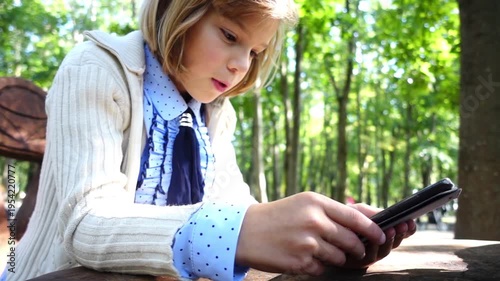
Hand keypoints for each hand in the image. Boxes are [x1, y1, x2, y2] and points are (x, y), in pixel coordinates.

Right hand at [235, 192, 387, 275]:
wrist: (246, 230)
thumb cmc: (279, 215)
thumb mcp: (304, 203)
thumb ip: (333, 211)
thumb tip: (367, 218)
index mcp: (316, 203)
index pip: (355, 217)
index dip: (372, 228)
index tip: (382, 234)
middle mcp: (313, 222)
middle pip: (351, 240)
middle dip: (356, 248)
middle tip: (355, 249)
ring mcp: (307, 243)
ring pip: (339, 257)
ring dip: (335, 258)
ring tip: (318, 249)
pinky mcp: (300, 262)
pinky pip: (322, 269)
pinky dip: (317, 265)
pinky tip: (302, 256)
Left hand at [343, 203, 416, 267]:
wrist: (323, 228)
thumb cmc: (342, 219)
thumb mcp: (357, 212)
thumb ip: (371, 212)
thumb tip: (387, 213)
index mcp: (380, 235)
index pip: (398, 234)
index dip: (407, 230)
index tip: (412, 222)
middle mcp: (377, 247)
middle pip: (394, 244)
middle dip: (400, 234)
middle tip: (404, 225)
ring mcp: (367, 255)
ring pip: (383, 251)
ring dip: (389, 241)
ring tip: (392, 229)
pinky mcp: (356, 262)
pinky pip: (368, 255)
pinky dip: (373, 247)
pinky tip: (375, 238)